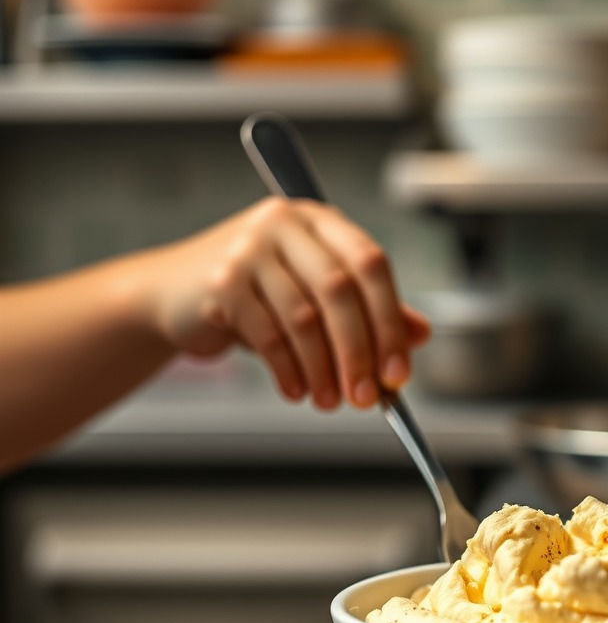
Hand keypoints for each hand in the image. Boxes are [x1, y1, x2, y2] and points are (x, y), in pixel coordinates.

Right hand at [146, 197, 429, 408]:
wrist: (172, 294)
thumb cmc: (255, 294)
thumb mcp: (317, 296)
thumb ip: (369, 309)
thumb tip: (420, 335)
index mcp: (321, 222)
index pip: (372, 265)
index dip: (391, 322)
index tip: (398, 371)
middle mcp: (286, 224)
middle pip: (340, 292)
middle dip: (359, 354)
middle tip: (367, 398)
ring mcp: (250, 248)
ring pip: (304, 318)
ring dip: (323, 370)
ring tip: (329, 401)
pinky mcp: (221, 280)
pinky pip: (268, 335)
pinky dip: (288, 370)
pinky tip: (296, 390)